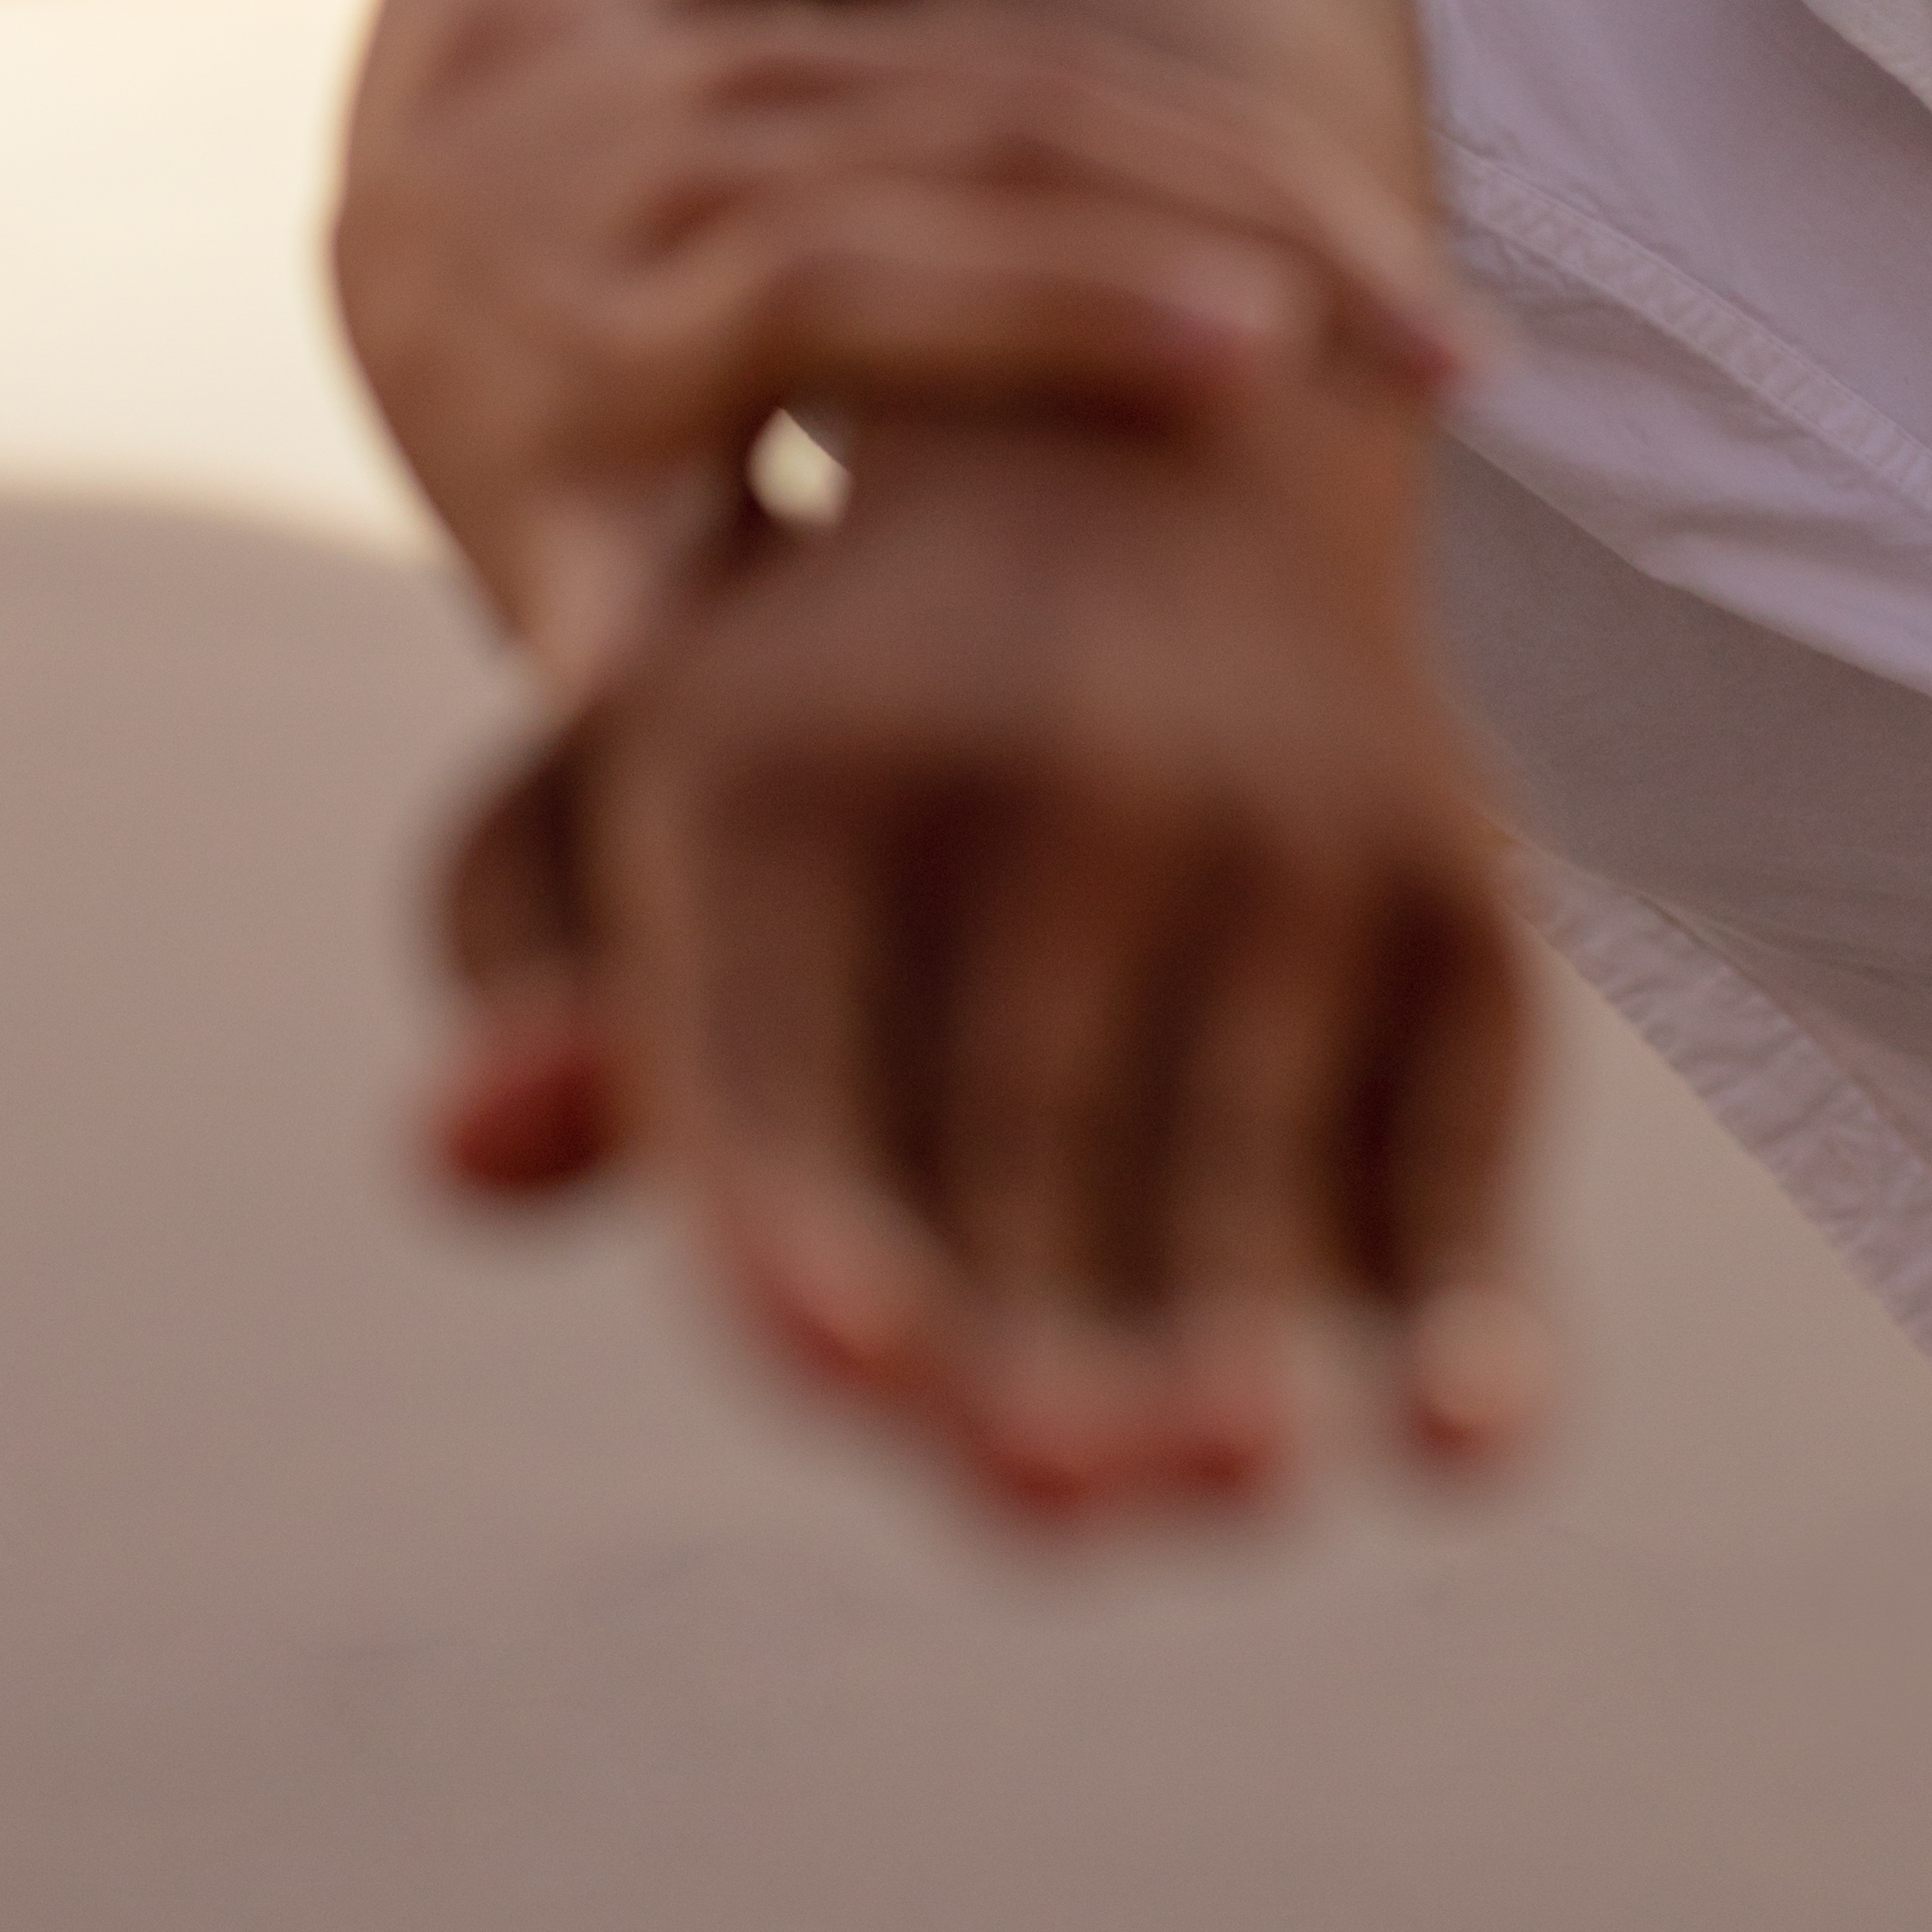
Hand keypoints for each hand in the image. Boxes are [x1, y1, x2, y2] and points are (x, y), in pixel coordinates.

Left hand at [339, 0, 1475, 696]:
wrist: (463, 192)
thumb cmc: (550, 467)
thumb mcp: (552, 564)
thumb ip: (619, 661)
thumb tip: (643, 815)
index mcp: (613, 316)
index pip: (815, 274)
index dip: (1022, 306)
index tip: (1217, 377)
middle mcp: (698, 167)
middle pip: (951, 167)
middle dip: (1165, 252)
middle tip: (1362, 364)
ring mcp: (795, 82)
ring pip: (1040, 98)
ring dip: (1260, 205)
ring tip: (1447, 356)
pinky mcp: (885, 40)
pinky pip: (1084, 76)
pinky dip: (1254, 168)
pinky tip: (1407, 290)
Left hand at [427, 414, 1542, 1518]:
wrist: (1137, 440)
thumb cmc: (821, 696)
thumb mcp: (636, 769)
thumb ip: (523, 973)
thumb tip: (456, 1153)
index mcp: (775, 770)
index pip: (771, 1033)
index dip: (800, 1199)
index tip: (835, 1356)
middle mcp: (1034, 775)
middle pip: (1012, 1119)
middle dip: (1028, 1318)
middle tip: (1032, 1491)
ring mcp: (1261, 829)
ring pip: (1234, 1146)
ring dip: (1230, 1329)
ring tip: (1224, 1485)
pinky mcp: (1449, 894)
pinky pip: (1466, 1142)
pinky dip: (1474, 1304)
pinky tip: (1468, 1443)